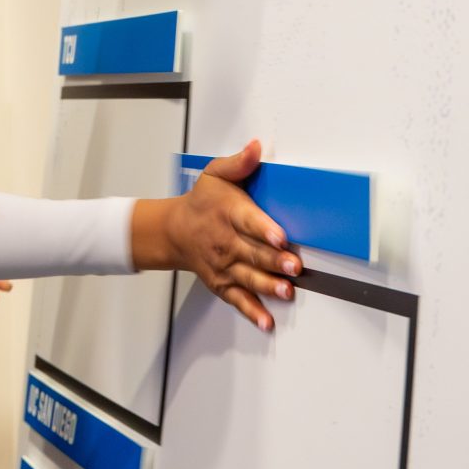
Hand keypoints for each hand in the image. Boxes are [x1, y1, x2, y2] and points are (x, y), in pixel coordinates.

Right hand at [132, 140, 300, 332]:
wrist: (173, 231)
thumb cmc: (201, 202)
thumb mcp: (215, 174)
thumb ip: (239, 163)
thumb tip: (257, 147)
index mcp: (227, 213)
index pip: (247, 221)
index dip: (264, 230)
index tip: (281, 237)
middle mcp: (225, 242)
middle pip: (252, 253)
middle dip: (274, 261)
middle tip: (295, 267)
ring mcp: (224, 265)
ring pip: (248, 277)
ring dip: (268, 285)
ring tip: (286, 291)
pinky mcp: (223, 283)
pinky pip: (238, 299)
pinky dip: (252, 311)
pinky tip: (267, 321)